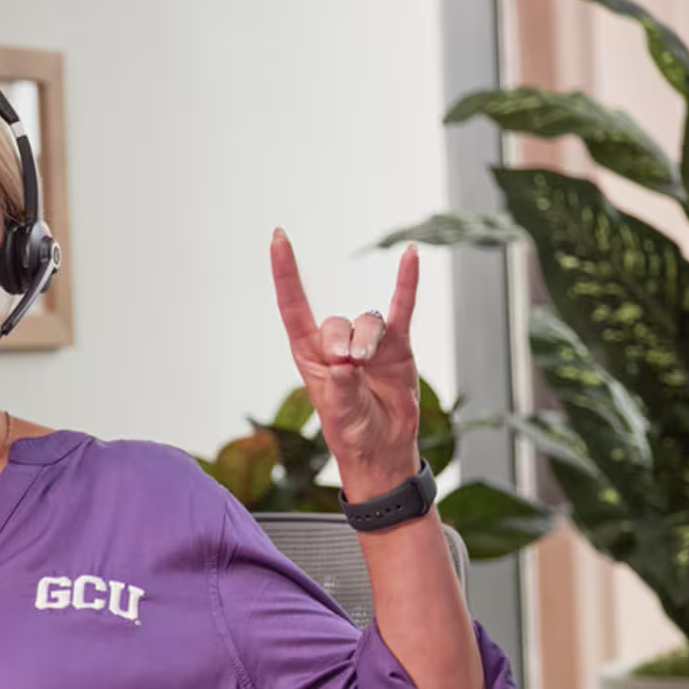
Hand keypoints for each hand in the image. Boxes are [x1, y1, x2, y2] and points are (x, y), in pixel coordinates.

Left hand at [270, 229, 422, 499]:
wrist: (384, 449)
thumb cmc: (353, 433)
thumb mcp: (340, 415)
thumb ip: (341, 388)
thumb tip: (342, 364)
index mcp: (309, 356)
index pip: (293, 307)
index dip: (285, 273)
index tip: (278, 238)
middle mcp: (336, 344)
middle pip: (335, 321)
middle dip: (342, 341)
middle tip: (348, 366)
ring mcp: (368, 342)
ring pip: (367, 321)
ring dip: (368, 339)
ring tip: (367, 365)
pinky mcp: (397, 345)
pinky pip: (402, 308)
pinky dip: (406, 284)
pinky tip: (411, 255)